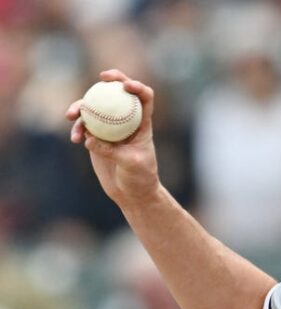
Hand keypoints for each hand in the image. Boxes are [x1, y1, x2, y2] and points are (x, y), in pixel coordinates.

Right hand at [66, 70, 159, 205]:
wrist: (131, 192)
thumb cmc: (140, 178)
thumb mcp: (131, 165)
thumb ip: (111, 151)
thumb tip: (89, 139)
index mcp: (142, 123)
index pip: (144, 98)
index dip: (137, 86)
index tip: (126, 86)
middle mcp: (126, 121)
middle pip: (118, 93)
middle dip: (111, 81)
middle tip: (101, 78)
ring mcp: (110, 127)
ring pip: (95, 107)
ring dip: (82, 106)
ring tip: (71, 116)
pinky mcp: (96, 136)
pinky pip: (84, 126)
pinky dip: (77, 129)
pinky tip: (74, 138)